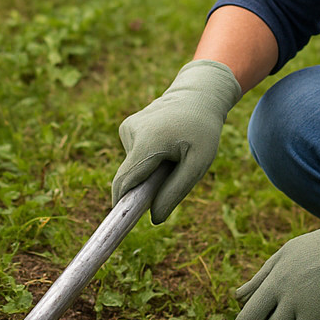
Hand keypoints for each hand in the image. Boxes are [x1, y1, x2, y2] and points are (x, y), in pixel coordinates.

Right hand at [112, 59, 241, 223]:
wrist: (199, 94)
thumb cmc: (202, 129)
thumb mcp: (199, 162)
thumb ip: (176, 190)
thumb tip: (154, 218)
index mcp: (148, 142)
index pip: (125, 182)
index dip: (121, 205)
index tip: (116, 226)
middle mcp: (131, 133)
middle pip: (129, 177)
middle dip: (145, 186)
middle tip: (173, 172)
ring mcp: (127, 128)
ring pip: (134, 166)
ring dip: (151, 169)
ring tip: (175, 152)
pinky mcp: (127, 127)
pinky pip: (136, 155)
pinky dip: (149, 158)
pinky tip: (166, 142)